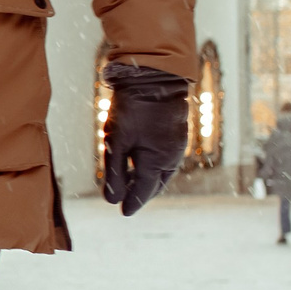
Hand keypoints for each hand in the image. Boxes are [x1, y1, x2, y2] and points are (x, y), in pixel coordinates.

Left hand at [100, 63, 189, 216]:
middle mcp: (172, 157)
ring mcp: (177, 144)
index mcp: (158, 163)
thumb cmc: (133, 109)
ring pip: (162, 171)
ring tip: (134, 183)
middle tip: (129, 201)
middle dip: (142, 193)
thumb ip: (115, 173)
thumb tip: (113, 201)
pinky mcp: (176, 133)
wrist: (154, 76)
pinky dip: (154, 164)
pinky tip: (144, 161)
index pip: (143, 191)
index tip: (124, 213)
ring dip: (148, 179)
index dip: (132, 202)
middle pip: (155, 184)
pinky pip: (165, 157)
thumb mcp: (117, 142)